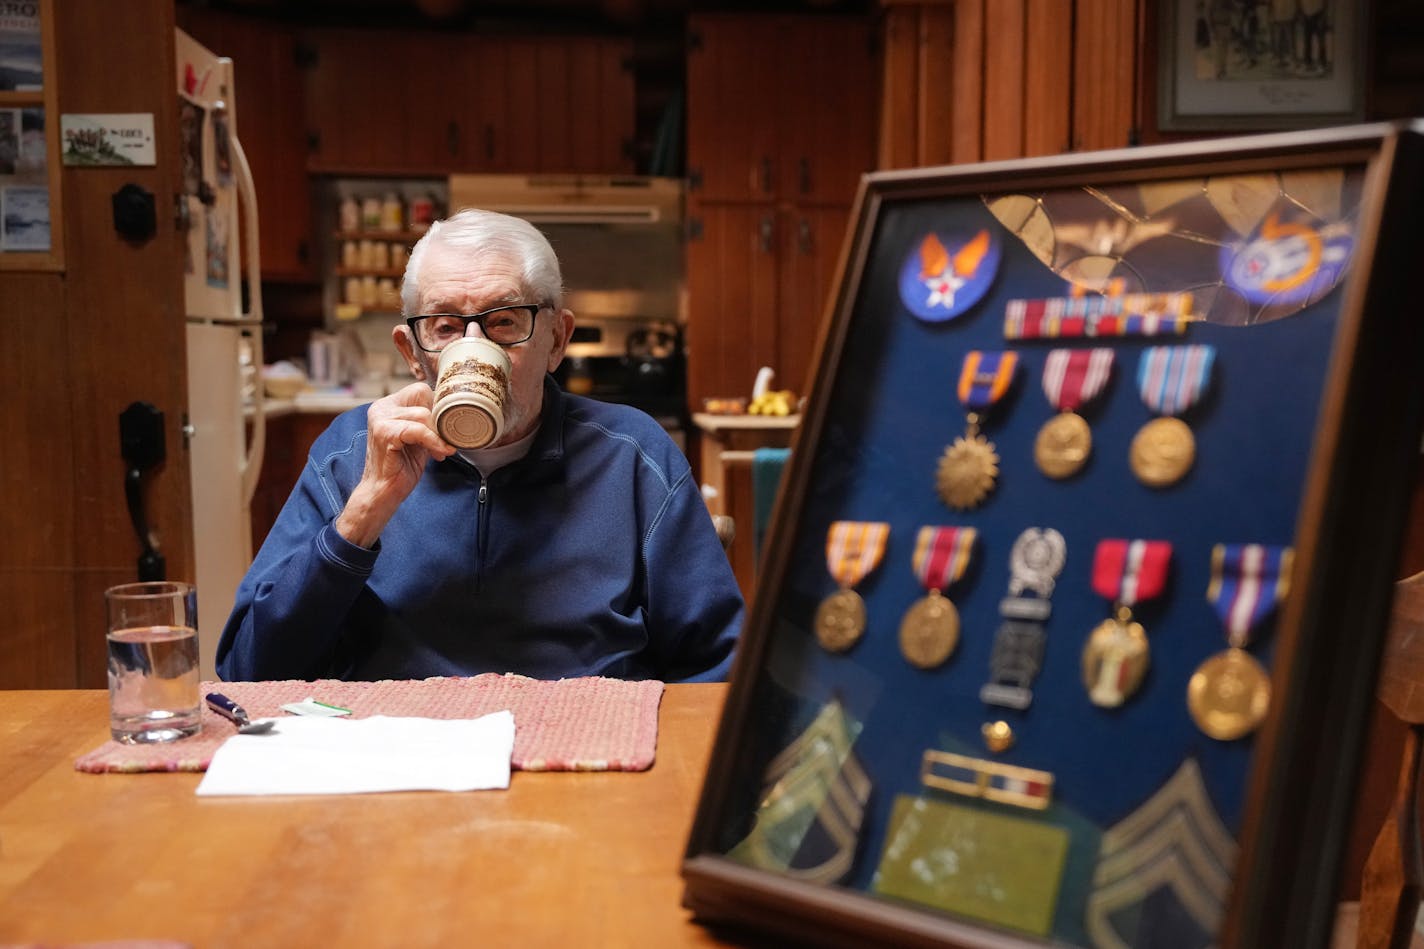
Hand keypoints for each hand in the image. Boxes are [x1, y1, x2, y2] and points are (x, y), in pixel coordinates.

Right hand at [334, 383, 454, 547]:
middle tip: (444, 440)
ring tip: (442, 451)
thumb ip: (429, 423)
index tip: (444, 430)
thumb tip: (455, 414)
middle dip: (438, 419)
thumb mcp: (419, 439)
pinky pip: (418, 430)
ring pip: (423, 414)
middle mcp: (381, 407)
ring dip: (438, 434)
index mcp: (388, 405)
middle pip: (422, 395)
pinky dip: (433, 441)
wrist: (383, 492)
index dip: (437, 408)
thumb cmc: (401, 467)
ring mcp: (380, 419)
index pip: (421, 391)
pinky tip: (440, 454)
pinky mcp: (384, 433)